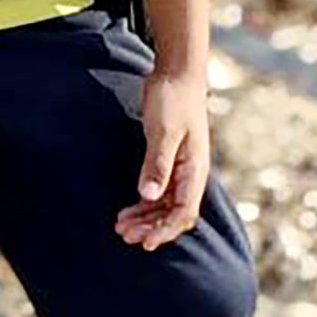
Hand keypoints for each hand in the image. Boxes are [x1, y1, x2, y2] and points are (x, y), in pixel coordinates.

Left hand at [118, 69, 210, 250]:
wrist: (176, 73)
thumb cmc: (172, 99)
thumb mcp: (163, 131)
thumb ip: (157, 164)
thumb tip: (150, 196)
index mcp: (195, 169)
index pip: (184, 212)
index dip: (165, 230)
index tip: (146, 243)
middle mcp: (191, 173)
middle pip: (175, 213)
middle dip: (151, 228)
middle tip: (125, 236)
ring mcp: (181, 168)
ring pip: (166, 204)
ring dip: (146, 218)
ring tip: (121, 227)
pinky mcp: (170, 160)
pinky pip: (160, 191)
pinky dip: (145, 203)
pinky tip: (129, 210)